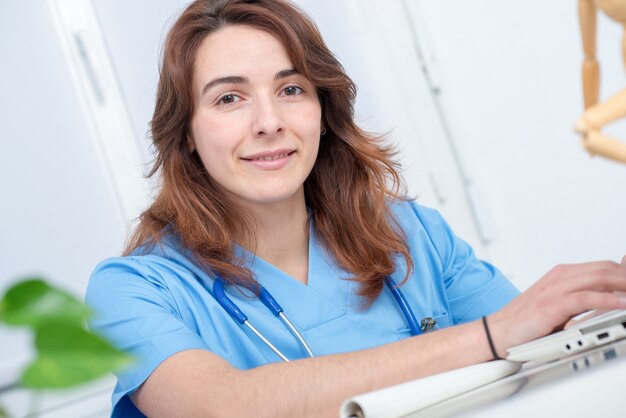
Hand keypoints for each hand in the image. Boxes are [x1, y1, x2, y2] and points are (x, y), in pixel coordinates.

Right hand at [487, 257, 625, 357]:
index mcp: (561, 274)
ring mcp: (554, 289)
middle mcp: (559, 277)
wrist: (496, 332)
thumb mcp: (558, 306)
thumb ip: (581, 298)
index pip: (603, 267)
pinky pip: (586, 298)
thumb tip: (610, 299)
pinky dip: (609, 299)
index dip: (624, 273)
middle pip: (605, 268)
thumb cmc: (525, 323)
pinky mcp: (551, 305)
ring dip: (624, 284)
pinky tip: (624, 303)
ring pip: (599, 278)